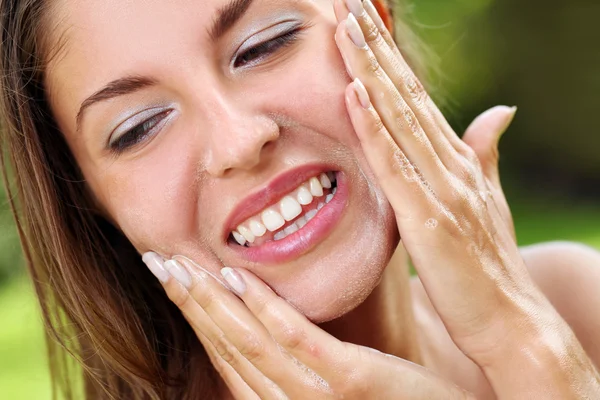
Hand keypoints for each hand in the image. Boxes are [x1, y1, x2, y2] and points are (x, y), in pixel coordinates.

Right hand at [143, 254, 474, 398]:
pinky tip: (236, 278)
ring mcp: (317, 396)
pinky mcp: (350, 381)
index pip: (230, 354)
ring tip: (180, 265)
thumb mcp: (340, 380)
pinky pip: (296, 341)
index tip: (171, 275)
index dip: (195, 314)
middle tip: (157, 261)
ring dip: (210, 302)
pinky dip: (262, 309)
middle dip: (188, 303)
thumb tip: (271, 318)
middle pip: (228, 346)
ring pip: (249, 342)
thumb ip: (305, 357)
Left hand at [334, 0, 599, 396]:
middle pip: (405, 93)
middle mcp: (449, 163)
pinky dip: (375, 129)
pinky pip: (396, 166)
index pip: (414, 96)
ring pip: (399, 118)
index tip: (362, 20)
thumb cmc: (487, 264)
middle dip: (375, 46)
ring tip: (346, 27)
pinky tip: (355, 94)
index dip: (388, 56)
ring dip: (371, 71)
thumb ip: (485, 153)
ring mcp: (441, 188)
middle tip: (345, 3)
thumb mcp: (483, 201)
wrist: (511, 320)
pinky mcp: (429, 219)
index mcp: (453, 160)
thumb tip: (499, 110)